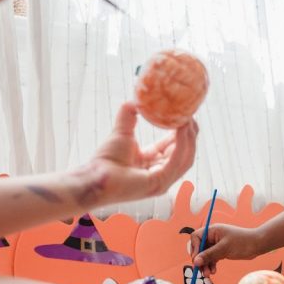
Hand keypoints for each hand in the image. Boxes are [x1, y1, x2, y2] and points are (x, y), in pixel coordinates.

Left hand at [70, 102, 197, 208]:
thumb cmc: (104, 161)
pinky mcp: (159, 183)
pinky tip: (181, 129)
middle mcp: (161, 174)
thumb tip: (134, 100)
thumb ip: (129, 116)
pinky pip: (176, 162)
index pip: (174, 147)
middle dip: (190, 134)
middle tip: (190, 116)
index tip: (185, 115)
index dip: (182, 132)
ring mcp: (162, 181)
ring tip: (187, 119)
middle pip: (185, 153)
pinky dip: (182, 145)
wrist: (93, 177)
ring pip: (185, 158)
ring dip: (189, 138)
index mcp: (153, 164)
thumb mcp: (121, 133)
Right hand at [190, 223, 264, 275]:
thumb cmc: (242, 242)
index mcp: (212, 230)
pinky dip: (211, 265)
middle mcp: (213, 236)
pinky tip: (213, 271)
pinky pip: (212, 258)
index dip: (194, 248)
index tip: (197, 259)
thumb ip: (209, 255)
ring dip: (205, 265)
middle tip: (201, 271)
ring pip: (205, 255)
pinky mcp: (221, 251)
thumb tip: (195, 261)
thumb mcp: (224, 248)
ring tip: (208, 274)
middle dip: (200, 259)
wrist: (257, 245)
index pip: (196, 237)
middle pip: (199, 248)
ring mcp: (217, 244)